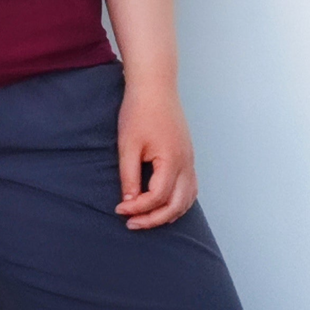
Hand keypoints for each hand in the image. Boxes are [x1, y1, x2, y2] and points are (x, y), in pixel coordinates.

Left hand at [115, 81, 197, 229]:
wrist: (155, 85)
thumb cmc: (139, 111)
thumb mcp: (128, 145)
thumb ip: (129, 176)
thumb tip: (129, 203)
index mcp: (171, 160)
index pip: (157, 197)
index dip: (138, 208)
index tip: (120, 210)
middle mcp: (186, 163)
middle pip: (176, 205)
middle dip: (154, 219)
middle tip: (131, 223)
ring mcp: (190, 159)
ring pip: (187, 199)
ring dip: (168, 213)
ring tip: (147, 219)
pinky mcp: (188, 155)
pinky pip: (190, 187)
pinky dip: (179, 202)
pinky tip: (164, 204)